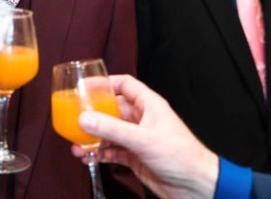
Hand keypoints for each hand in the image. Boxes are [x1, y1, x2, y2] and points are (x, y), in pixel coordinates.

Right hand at [72, 74, 218, 198]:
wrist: (196, 186)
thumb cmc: (181, 156)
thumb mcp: (142, 139)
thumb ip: (112, 128)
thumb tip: (84, 118)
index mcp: (149, 105)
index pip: (125, 84)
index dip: (105, 82)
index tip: (85, 85)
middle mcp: (142, 119)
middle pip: (112, 109)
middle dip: (93, 114)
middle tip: (74, 117)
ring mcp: (137, 139)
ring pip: (109, 132)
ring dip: (93, 137)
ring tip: (76, 144)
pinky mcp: (134, 157)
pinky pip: (111, 151)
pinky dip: (99, 153)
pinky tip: (87, 157)